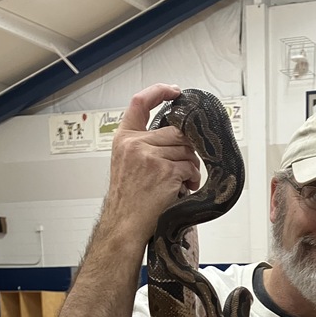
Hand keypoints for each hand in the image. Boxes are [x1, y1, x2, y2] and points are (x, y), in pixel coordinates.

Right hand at [106, 85, 202, 238]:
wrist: (126, 224)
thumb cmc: (129, 201)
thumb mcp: (127, 164)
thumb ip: (145, 146)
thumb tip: (178, 137)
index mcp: (124, 139)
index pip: (140, 102)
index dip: (159, 91)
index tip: (174, 91)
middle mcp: (135, 144)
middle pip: (175, 132)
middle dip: (185, 150)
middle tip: (184, 167)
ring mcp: (149, 157)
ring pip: (186, 150)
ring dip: (190, 167)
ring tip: (182, 182)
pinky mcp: (164, 171)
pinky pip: (190, 167)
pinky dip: (191, 179)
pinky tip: (182, 189)